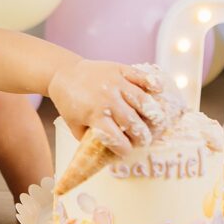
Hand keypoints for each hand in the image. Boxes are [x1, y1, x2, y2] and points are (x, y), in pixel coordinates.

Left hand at [48, 60, 165, 156]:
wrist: (64, 73)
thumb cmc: (69, 102)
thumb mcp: (73, 125)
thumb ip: (89, 139)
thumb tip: (107, 154)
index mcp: (94, 115)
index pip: (116, 138)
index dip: (125, 149)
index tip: (128, 152)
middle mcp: (107, 98)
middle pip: (133, 122)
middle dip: (141, 136)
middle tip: (144, 140)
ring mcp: (115, 82)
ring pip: (142, 100)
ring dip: (153, 115)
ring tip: (157, 123)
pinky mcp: (120, 69)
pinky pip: (141, 76)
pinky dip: (152, 83)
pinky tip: (159, 91)